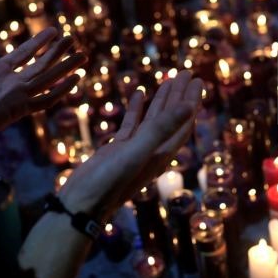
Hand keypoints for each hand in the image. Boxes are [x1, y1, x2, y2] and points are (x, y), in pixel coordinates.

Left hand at [0, 17, 85, 158]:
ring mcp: (18, 95)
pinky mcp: (20, 109)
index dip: (39, 41)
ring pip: (48, 78)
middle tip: (73, 39)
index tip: (54, 31)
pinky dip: (60, 91)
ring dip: (64, 67)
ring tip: (81, 55)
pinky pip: (45, 100)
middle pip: (41, 64)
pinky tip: (73, 80)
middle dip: (58, 52)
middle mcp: (12, 82)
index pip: (25, 52)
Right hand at [58, 71, 202, 219]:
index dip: (191, 102)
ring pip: (153, 120)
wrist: (81, 204)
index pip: (183, 122)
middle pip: (171, 118)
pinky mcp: (118, 149)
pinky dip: (137, 109)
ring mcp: (135, 150)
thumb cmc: (108, 182)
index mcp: (161, 153)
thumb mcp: (137, 151)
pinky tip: (138, 93)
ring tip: (169, 79)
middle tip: (187, 73)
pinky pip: (132, 125)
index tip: (197, 81)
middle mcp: (152, 151)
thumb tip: (189, 107)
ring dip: (162, 100)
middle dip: (180, 96)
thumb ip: (161, 128)